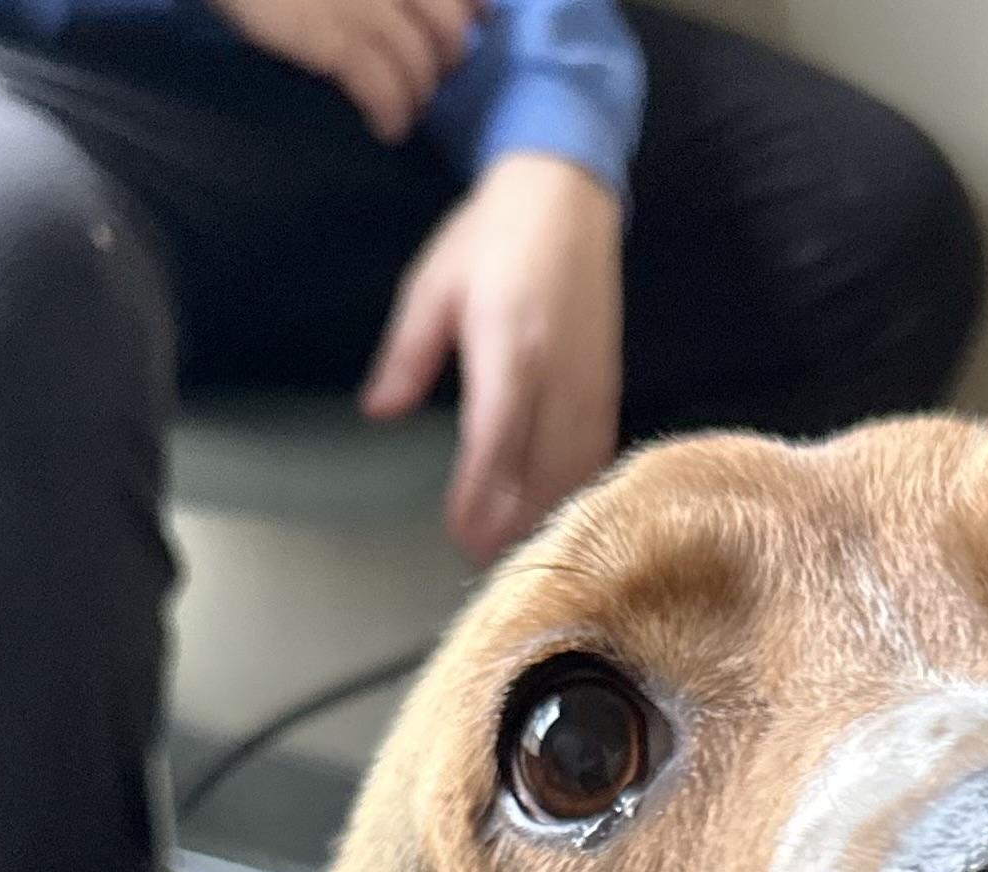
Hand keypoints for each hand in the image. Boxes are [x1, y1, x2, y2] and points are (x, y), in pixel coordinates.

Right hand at [212, 0, 479, 143]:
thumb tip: (451, 8)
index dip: (473, 16)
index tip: (473, 31)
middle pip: (450, 37)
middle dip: (448, 66)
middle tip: (432, 81)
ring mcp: (367, 7)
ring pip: (422, 71)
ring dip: (419, 100)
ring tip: (407, 113)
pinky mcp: (336, 40)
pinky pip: (385, 92)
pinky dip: (392, 117)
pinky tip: (388, 130)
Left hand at [360, 153, 623, 564]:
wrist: (568, 195)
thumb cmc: (493, 236)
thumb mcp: (433, 286)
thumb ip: (406, 355)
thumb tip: (378, 411)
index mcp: (510, 349)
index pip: (495, 444)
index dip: (478, 498)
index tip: (457, 533)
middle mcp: (556, 375)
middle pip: (540, 474)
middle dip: (511, 523)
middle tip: (481, 560)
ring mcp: (589, 384)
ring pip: (574, 472)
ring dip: (546, 515)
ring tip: (515, 548)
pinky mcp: (609, 386)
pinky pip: (598, 455)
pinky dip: (578, 490)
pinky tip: (556, 511)